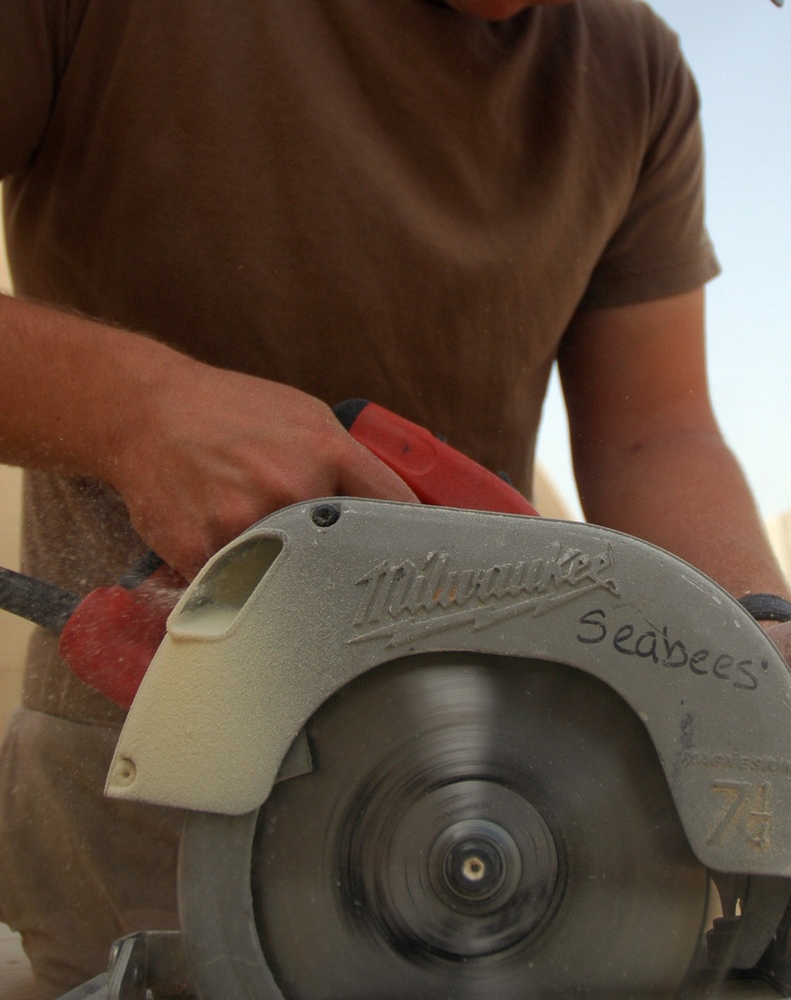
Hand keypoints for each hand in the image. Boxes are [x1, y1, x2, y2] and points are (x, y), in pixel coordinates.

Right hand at [110, 354, 416, 579]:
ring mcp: (246, 524)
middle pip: (350, 554)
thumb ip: (348, 460)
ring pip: (296, 578)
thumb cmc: (228, 412)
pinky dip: (244, 579)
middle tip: (349, 570)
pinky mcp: (204, 554)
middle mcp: (291, 487)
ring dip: (292, 573)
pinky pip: (244, 588)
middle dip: (349, 563)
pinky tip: (229, 547)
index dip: (418, 538)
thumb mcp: (304, 416)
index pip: (397, 507)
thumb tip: (399, 503)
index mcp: (325, 450)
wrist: (146, 411)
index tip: (436, 564)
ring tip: (266, 539)